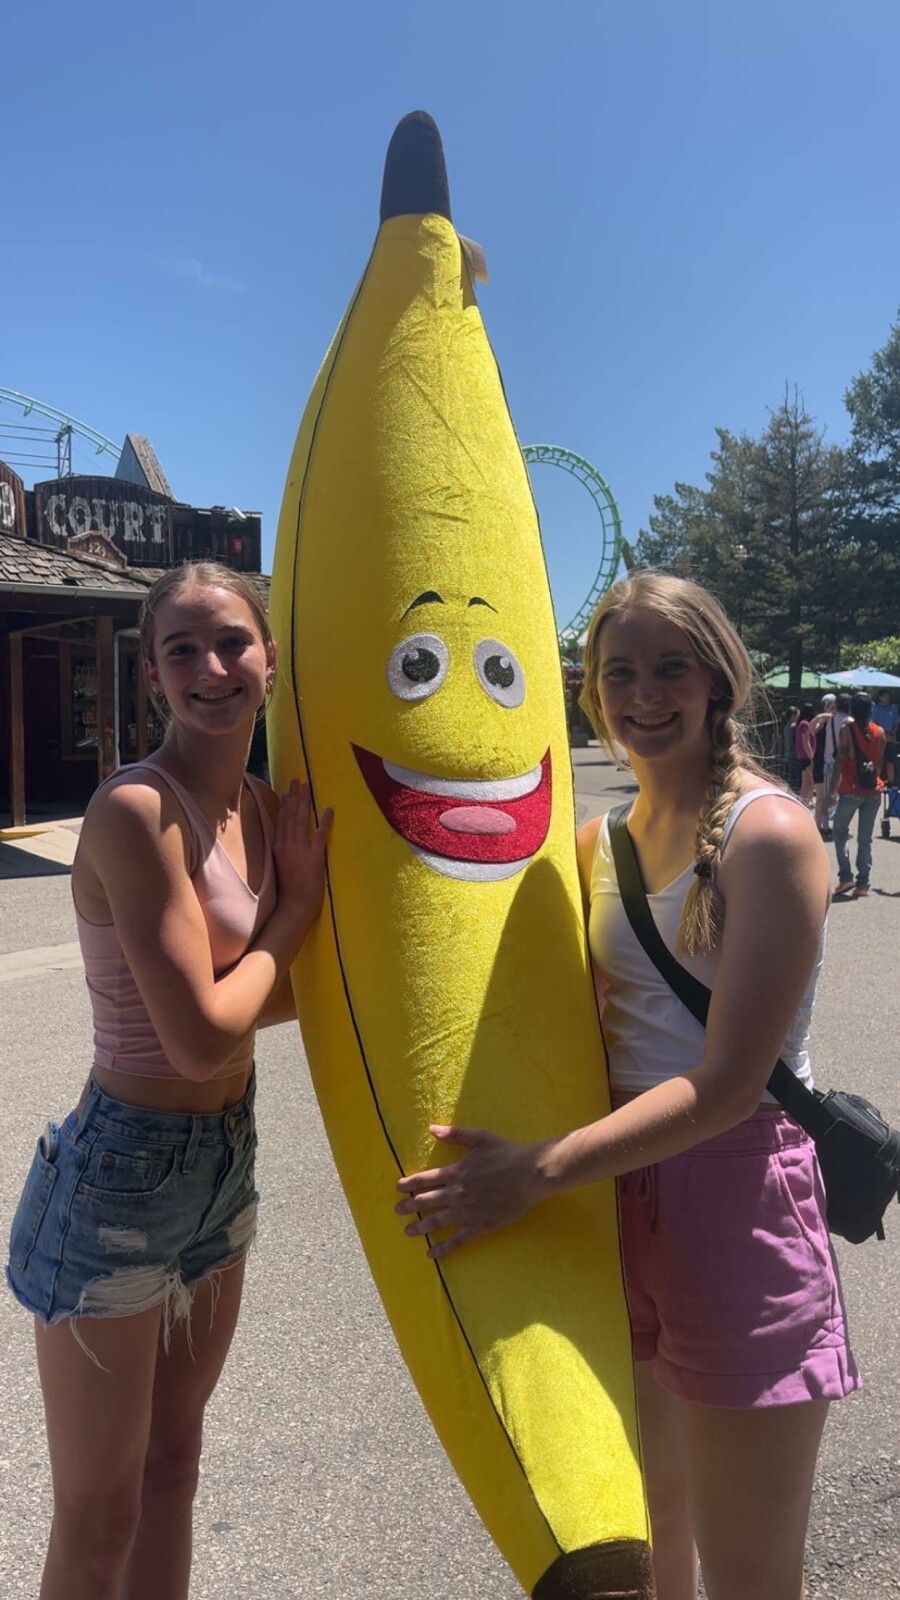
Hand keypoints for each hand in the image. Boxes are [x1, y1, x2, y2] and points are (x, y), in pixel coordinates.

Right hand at [274, 780, 332, 932]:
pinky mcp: (314, 856)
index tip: (287, 791)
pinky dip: (325, 821)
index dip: (285, 805)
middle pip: (290, 816)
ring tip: (306, 787)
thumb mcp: (279, 865)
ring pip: (301, 821)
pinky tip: (328, 809)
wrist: (295, 905)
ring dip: (304, 802)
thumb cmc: (288, 888)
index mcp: (277, 847)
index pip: (281, 821)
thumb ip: (281, 850)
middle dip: (294, 797)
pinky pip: (320, 835)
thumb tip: (284, 836)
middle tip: (297, 780)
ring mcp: (300, 850)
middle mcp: (286, 845)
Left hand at [395, 1125, 545, 1260]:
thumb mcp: (480, 1137)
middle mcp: (457, 1193)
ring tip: (407, 1231)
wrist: (530, 1174)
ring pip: (437, 1221)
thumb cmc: (507, 1153)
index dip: (409, 1184)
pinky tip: (431, 1253)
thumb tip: (432, 1128)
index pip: (425, 1179)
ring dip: (420, 1227)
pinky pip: (457, 1240)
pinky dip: (443, 1247)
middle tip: (397, 1210)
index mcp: (456, 1172)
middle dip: (409, 1206)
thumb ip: (455, 1134)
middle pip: (426, 1201)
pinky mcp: (480, 1225)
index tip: (398, 1188)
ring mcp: (467, 1211)